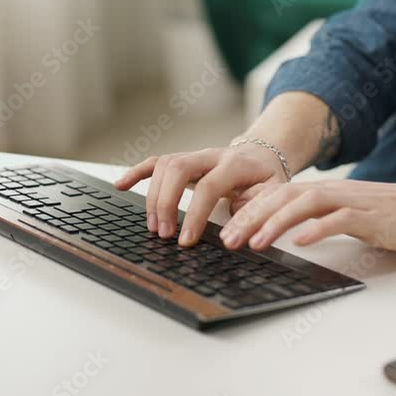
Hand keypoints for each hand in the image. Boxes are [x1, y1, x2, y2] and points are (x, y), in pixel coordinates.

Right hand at [114, 144, 289, 245]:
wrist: (263, 156)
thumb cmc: (266, 179)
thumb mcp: (274, 195)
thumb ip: (257, 210)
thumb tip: (235, 231)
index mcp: (235, 164)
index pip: (209, 186)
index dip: (195, 213)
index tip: (185, 240)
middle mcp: (210, 155)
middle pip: (178, 169)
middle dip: (166, 203)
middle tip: (164, 233)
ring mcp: (194, 155)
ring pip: (164, 165)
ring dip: (153, 197)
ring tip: (154, 227)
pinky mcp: (182, 160)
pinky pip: (155, 162)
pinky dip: (136, 173)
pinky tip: (120, 185)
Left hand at [218, 180, 395, 255]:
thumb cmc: (394, 217)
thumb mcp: (348, 216)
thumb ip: (319, 218)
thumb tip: (287, 232)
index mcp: (326, 191)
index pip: (277, 195)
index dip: (248, 211)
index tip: (225, 229)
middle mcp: (335, 192)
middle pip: (283, 197)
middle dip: (251, 218)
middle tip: (227, 239)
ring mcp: (354, 203)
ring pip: (305, 205)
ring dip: (275, 223)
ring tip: (254, 242)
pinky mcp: (373, 217)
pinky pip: (340, 220)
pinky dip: (317, 230)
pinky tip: (299, 242)